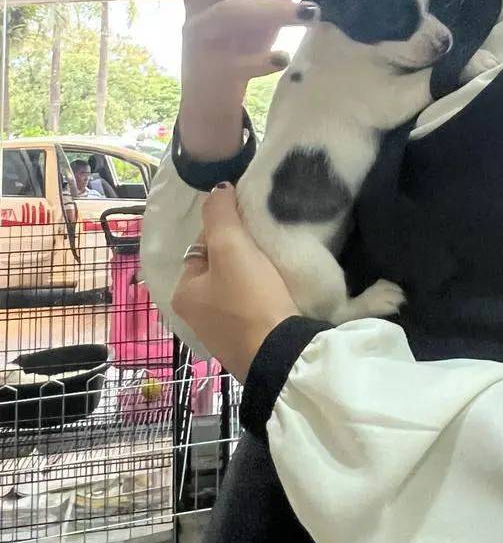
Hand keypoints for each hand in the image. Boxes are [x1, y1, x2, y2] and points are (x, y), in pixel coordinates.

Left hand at [171, 183, 299, 381]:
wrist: (280, 353)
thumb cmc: (249, 299)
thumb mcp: (232, 248)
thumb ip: (220, 214)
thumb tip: (217, 188)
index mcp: (183, 292)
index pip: (201, 245)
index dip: (226, 229)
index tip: (251, 226)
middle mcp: (194, 314)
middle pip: (219, 265)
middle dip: (240, 252)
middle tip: (266, 244)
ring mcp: (220, 331)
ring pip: (236, 286)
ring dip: (253, 273)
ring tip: (275, 263)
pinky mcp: (245, 340)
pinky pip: (250, 305)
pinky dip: (262, 294)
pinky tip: (278, 289)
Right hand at [179, 0, 331, 159]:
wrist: (210, 94)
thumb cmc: (240, 42)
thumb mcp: (261, 6)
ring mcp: (198, 31)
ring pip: (230, 10)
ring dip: (275, 10)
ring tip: (312, 14)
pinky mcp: (206, 67)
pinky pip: (233, 61)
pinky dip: (260, 60)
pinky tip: (283, 59)